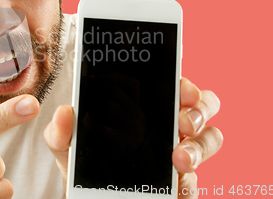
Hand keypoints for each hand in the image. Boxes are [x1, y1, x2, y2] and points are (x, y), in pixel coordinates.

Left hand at [43, 77, 222, 197]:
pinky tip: (177, 187)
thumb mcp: (68, 144)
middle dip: (199, 111)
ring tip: (179, 160)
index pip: (173, 86)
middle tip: (183, 124)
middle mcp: (167, 126)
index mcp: (144, 108)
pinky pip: (196, 180)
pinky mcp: (180, 184)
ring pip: (210, 139)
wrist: (87, 193)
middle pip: (202, 107)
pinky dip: (190, 183)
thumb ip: (61, 130)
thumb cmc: (84, 160)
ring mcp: (177, 153)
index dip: (185, 85)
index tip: (182, 92)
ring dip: (200, 146)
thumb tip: (64, 113)